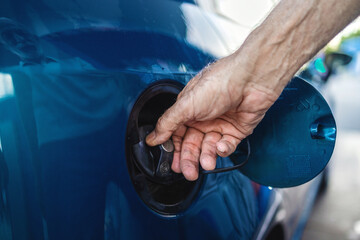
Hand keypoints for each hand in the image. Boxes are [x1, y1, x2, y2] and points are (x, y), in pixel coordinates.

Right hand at [146, 54, 278, 180]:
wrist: (251, 80)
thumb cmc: (219, 83)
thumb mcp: (186, 104)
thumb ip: (168, 124)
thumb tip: (152, 138)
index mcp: (188, 110)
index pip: (177, 135)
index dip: (174, 149)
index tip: (172, 163)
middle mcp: (203, 118)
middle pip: (192, 144)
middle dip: (189, 159)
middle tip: (188, 172)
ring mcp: (220, 125)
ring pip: (209, 148)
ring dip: (206, 157)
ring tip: (206, 164)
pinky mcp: (236, 131)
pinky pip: (227, 146)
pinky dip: (223, 149)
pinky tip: (221, 146)